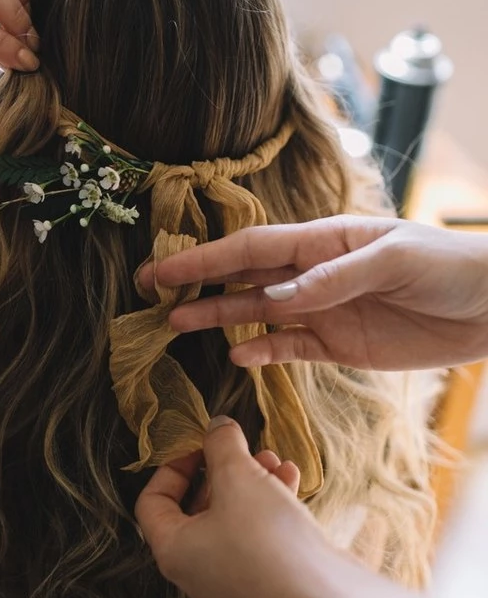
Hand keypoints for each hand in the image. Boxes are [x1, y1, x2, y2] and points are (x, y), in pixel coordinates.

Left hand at [135, 418, 329, 597]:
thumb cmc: (268, 542)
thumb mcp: (239, 477)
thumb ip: (222, 445)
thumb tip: (217, 426)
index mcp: (174, 551)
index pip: (152, 502)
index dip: (172, 466)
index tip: (200, 446)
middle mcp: (198, 572)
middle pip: (196, 508)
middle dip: (221, 470)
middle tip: (241, 448)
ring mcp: (234, 582)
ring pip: (232, 518)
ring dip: (251, 482)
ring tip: (274, 459)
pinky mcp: (268, 584)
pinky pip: (259, 536)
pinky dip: (271, 504)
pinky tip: (292, 479)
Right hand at [140, 216, 487, 370]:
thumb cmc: (447, 265)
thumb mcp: (392, 260)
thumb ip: (332, 278)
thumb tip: (274, 298)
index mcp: (323, 240)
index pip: (252, 248)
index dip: (205, 257)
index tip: (163, 268)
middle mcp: (314, 272)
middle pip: (244, 277)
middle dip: (196, 282)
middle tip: (149, 292)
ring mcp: (324, 309)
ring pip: (258, 314)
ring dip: (219, 317)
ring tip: (177, 325)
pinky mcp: (341, 344)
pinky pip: (291, 348)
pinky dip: (264, 353)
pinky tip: (238, 357)